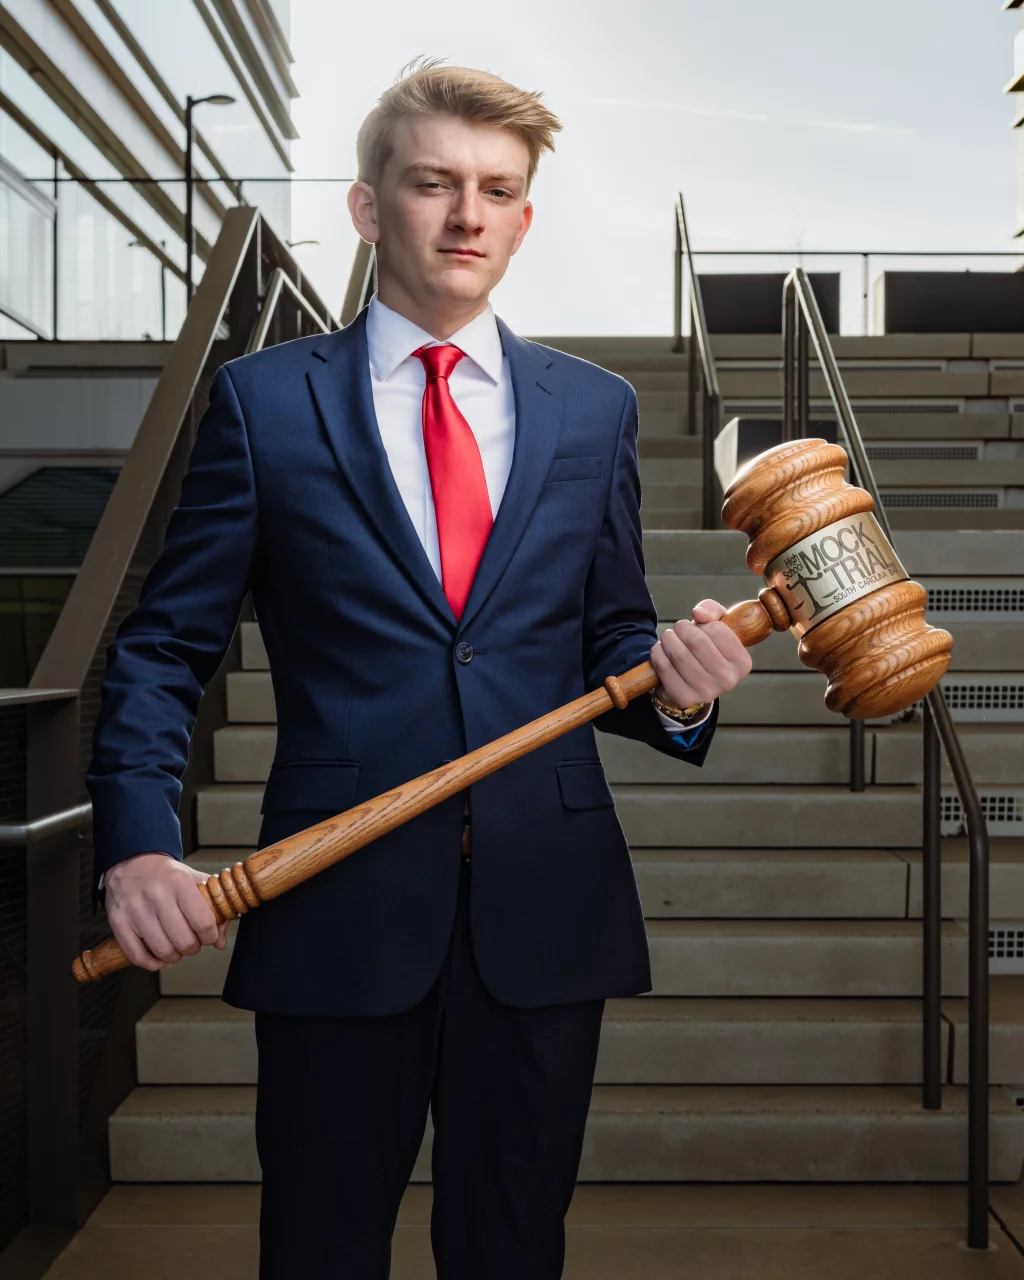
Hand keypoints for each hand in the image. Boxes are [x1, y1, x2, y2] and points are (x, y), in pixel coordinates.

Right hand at [104, 853, 229, 971]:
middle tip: (192, 943)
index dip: (210, 936)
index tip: (209, 936)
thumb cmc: (165, 874)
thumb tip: (220, 941)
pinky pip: (137, 956)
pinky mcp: (118, 922)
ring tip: (176, 948)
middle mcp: (157, 896)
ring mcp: (135, 910)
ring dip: (174, 957)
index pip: (203, 922)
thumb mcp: (194, 880)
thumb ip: (213, 906)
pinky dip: (152, 963)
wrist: (131, 860)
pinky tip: (159, 957)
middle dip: (193, 948)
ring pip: (162, 951)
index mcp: (179, 883)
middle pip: (184, 941)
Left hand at [649, 598, 752, 709]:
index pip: (717, 630)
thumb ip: (711, 611)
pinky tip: (661, 651)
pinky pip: (664, 667)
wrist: (692, 683)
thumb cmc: (707, 649)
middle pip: (695, 641)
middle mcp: (728, 680)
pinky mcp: (684, 698)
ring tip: (668, 637)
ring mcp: (706, 692)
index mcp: (742, 663)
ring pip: (678, 653)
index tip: (697, 625)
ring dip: (668, 639)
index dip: (702, 623)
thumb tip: (698, 614)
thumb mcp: (716, 626)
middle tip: (678, 628)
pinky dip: (658, 653)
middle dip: (681, 628)